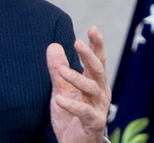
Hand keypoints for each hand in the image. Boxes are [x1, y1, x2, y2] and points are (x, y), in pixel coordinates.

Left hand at [47, 26, 110, 142]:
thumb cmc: (71, 115)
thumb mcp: (62, 89)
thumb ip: (58, 70)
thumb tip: (53, 45)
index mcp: (94, 82)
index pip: (97, 60)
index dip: (96, 45)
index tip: (92, 28)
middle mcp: (100, 93)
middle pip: (98, 70)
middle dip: (89, 56)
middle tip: (78, 43)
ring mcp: (99, 108)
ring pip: (91, 89)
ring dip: (76, 78)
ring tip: (61, 71)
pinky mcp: (93, 123)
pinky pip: (84, 112)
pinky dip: (71, 105)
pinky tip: (59, 99)